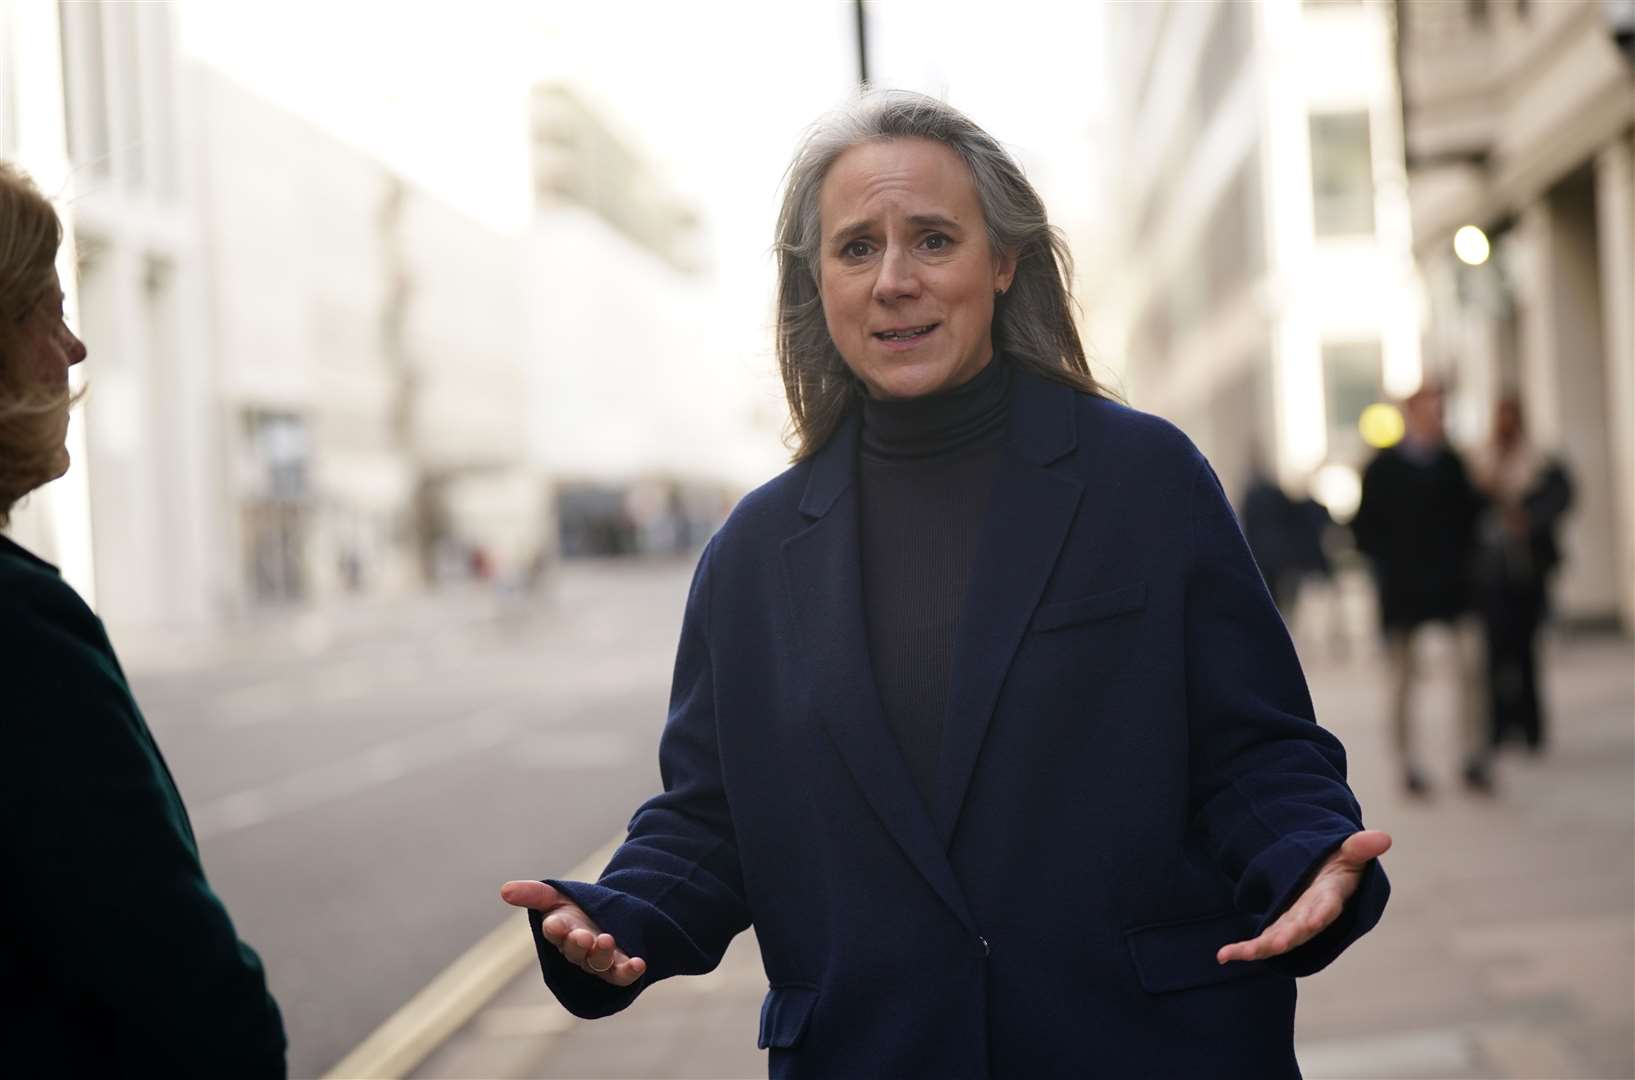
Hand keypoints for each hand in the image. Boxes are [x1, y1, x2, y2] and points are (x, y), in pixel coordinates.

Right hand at [500, 880, 646, 986]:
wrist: (607, 918)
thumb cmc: (575, 910)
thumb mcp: (556, 896)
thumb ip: (533, 894)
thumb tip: (504, 890)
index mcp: (560, 933)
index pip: (554, 932)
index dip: (555, 929)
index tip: (555, 923)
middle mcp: (577, 951)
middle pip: (576, 952)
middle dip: (578, 944)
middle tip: (584, 935)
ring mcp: (598, 961)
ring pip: (598, 964)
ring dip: (601, 954)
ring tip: (606, 939)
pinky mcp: (619, 967)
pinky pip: (622, 975)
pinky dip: (630, 971)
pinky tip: (639, 963)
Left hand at [1215, 830, 1391, 964]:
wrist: (1332, 879)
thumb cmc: (1342, 864)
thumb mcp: (1349, 852)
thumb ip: (1360, 847)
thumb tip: (1383, 837)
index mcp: (1331, 896)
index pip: (1327, 907)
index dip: (1321, 914)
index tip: (1313, 922)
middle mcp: (1313, 915)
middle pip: (1299, 930)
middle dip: (1285, 938)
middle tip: (1270, 947)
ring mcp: (1296, 923)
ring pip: (1278, 940)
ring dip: (1258, 949)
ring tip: (1234, 954)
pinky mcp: (1282, 927)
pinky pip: (1263, 941)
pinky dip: (1245, 950)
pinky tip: (1223, 955)